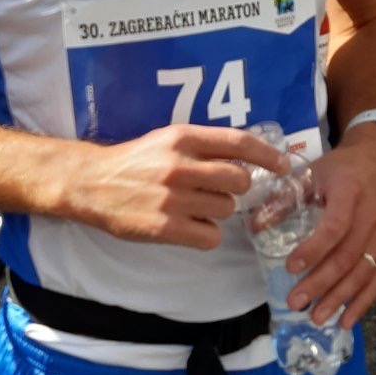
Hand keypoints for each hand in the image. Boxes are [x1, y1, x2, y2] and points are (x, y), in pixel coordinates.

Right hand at [71, 125, 288, 250]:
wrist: (92, 183)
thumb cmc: (135, 161)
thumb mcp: (167, 140)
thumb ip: (203, 147)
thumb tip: (247, 158)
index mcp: (182, 138)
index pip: (238, 143)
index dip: (267, 155)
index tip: (283, 165)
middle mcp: (180, 166)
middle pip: (239, 180)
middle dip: (235, 188)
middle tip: (217, 190)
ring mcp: (173, 199)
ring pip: (226, 209)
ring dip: (216, 211)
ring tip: (192, 207)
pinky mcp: (165, 228)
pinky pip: (210, 236)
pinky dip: (206, 235)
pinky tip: (188, 227)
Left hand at [283, 137, 375, 327]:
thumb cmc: (341, 168)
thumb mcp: (312, 174)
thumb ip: (285, 200)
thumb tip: (254, 227)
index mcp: (350, 193)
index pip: (335, 227)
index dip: (314, 249)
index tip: (290, 267)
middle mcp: (371, 217)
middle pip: (347, 257)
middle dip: (321, 284)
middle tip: (296, 303)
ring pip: (363, 273)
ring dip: (340, 299)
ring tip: (317, 318)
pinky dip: (363, 302)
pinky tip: (346, 320)